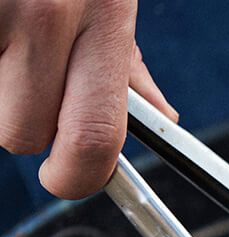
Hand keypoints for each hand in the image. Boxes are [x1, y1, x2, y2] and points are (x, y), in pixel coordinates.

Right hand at [0, 0, 177, 199]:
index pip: (96, 135)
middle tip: (21, 75)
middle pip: (21, 132)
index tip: (68, 177)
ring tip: (4, 32)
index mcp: (102, 21)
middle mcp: (46, 15)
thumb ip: (125, 59)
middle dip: (21, 119)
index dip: (78, 175)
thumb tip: (162, 115)